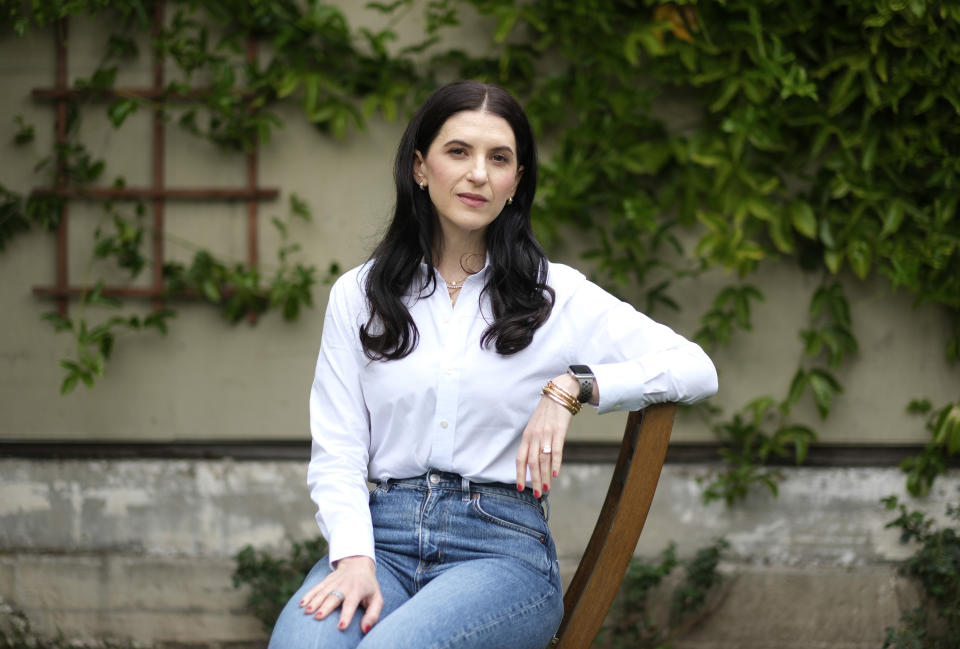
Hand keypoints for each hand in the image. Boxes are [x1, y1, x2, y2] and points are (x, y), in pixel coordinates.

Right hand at [299, 555, 382, 633]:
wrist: (358, 563)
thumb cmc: (369, 587)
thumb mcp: (377, 599)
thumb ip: (373, 615)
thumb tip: (365, 630)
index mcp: (357, 591)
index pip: (351, 604)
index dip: (346, 616)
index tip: (341, 627)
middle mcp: (345, 585)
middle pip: (334, 597)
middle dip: (326, 607)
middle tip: (318, 617)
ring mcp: (334, 582)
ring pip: (323, 592)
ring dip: (314, 602)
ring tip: (307, 612)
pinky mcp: (326, 580)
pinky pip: (316, 588)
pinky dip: (308, 595)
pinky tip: (301, 604)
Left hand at [515, 374, 577, 496]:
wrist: (559, 393)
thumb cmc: (547, 412)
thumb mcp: (535, 426)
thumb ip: (533, 442)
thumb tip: (534, 461)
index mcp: (527, 436)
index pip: (520, 458)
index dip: (519, 474)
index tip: (520, 487)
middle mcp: (534, 436)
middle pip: (532, 463)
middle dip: (534, 481)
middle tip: (536, 495)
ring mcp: (546, 434)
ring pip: (544, 460)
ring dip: (545, 476)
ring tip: (546, 490)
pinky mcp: (559, 431)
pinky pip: (556, 450)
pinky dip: (555, 463)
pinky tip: (555, 474)